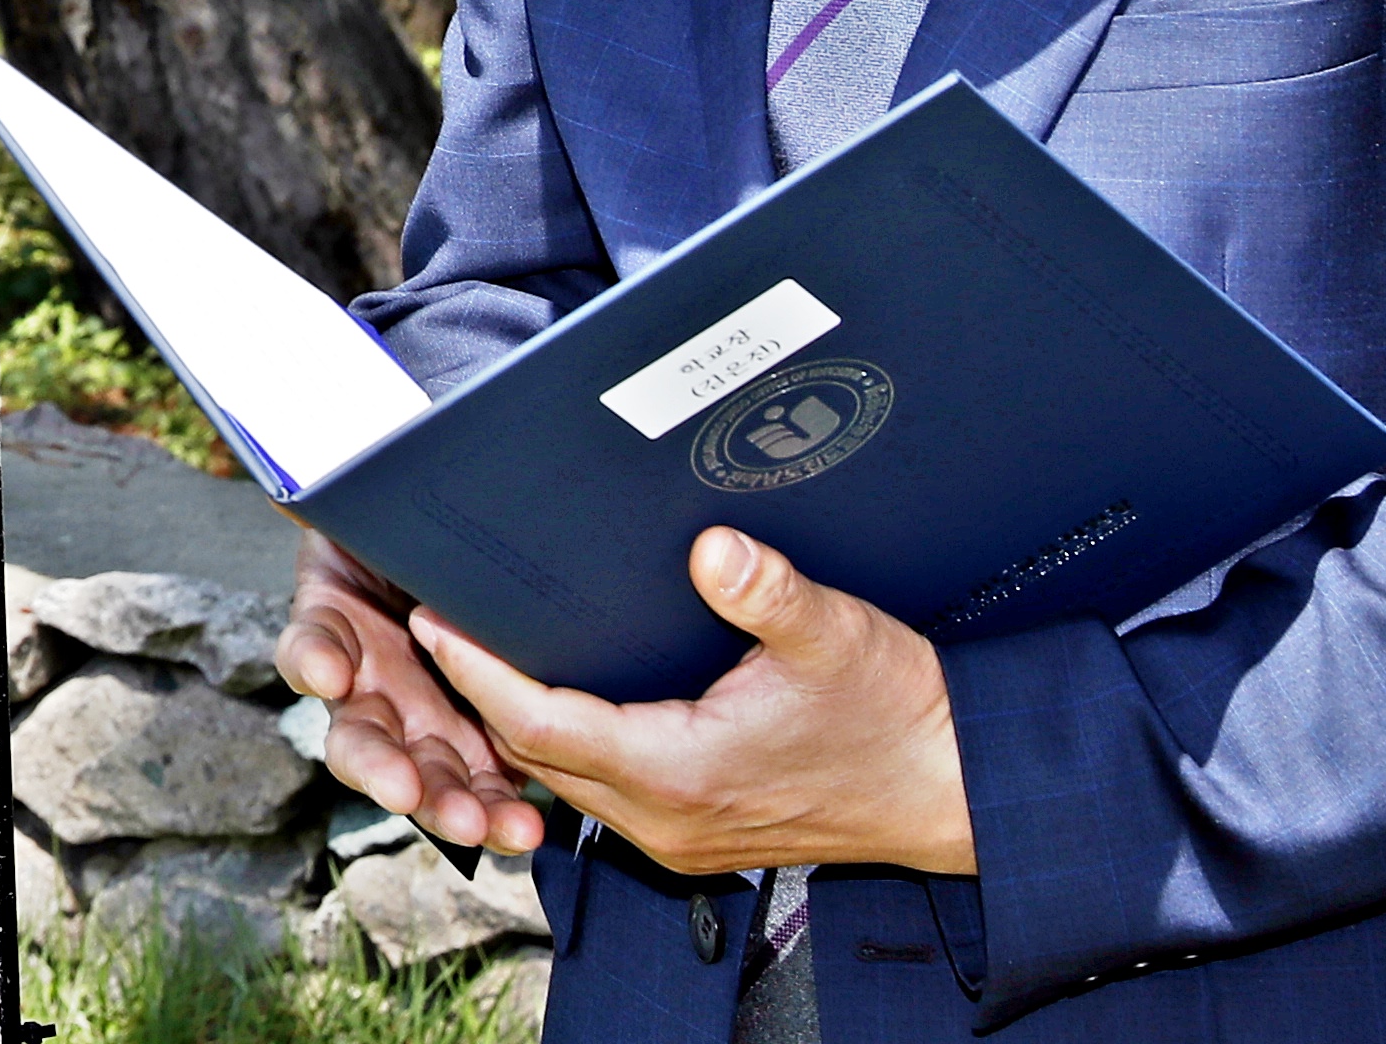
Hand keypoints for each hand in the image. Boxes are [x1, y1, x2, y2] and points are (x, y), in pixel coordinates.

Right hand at [284, 525, 550, 853]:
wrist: (476, 554)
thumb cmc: (417, 533)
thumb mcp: (384, 519)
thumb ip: (343, 506)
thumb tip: (291, 479)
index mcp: (337, 631)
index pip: (309, 647)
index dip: (313, 661)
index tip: (329, 671)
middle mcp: (370, 688)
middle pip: (359, 738)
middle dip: (379, 769)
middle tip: (401, 788)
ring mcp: (423, 724)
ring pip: (419, 779)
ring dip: (442, 807)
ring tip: (477, 826)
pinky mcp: (481, 748)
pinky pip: (486, 785)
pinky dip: (497, 807)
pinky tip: (523, 825)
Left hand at [412, 528, 971, 876]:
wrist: (953, 788)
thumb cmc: (896, 715)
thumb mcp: (834, 637)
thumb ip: (768, 591)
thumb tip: (713, 548)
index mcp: (681, 773)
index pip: (543, 725)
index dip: (479, 672)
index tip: (432, 620)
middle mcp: (666, 819)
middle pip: (536, 755)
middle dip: (479, 692)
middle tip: (437, 618)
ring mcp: (679, 836)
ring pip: (564, 778)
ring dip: (517, 722)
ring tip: (476, 650)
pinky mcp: (697, 834)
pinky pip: (601, 792)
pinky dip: (563, 746)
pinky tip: (554, 696)